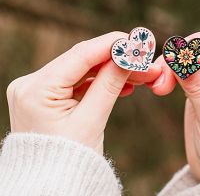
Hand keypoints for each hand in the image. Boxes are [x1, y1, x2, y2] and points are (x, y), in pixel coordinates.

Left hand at [6, 32, 161, 154]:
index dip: (111, 44)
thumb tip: (129, 56)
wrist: (55, 184)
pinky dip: (99, 84)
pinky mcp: (47, 97)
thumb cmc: (70, 160)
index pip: (79, 55)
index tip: (136, 40)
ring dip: (111, 72)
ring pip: (82, 72)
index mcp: (35, 90)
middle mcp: (31, 85)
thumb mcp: (92, 120)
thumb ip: (110, 83)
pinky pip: (77, 84)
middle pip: (82, 62)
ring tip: (140, 75)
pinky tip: (123, 84)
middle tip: (145, 61)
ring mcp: (37, 90)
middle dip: (116, 60)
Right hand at [151, 32, 199, 180]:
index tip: (178, 50)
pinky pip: (188, 69)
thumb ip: (198, 85)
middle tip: (162, 69)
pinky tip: (162, 83)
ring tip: (159, 84)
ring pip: (196, 57)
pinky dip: (174, 73)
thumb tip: (178, 56)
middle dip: (185, 56)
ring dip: (175, 65)